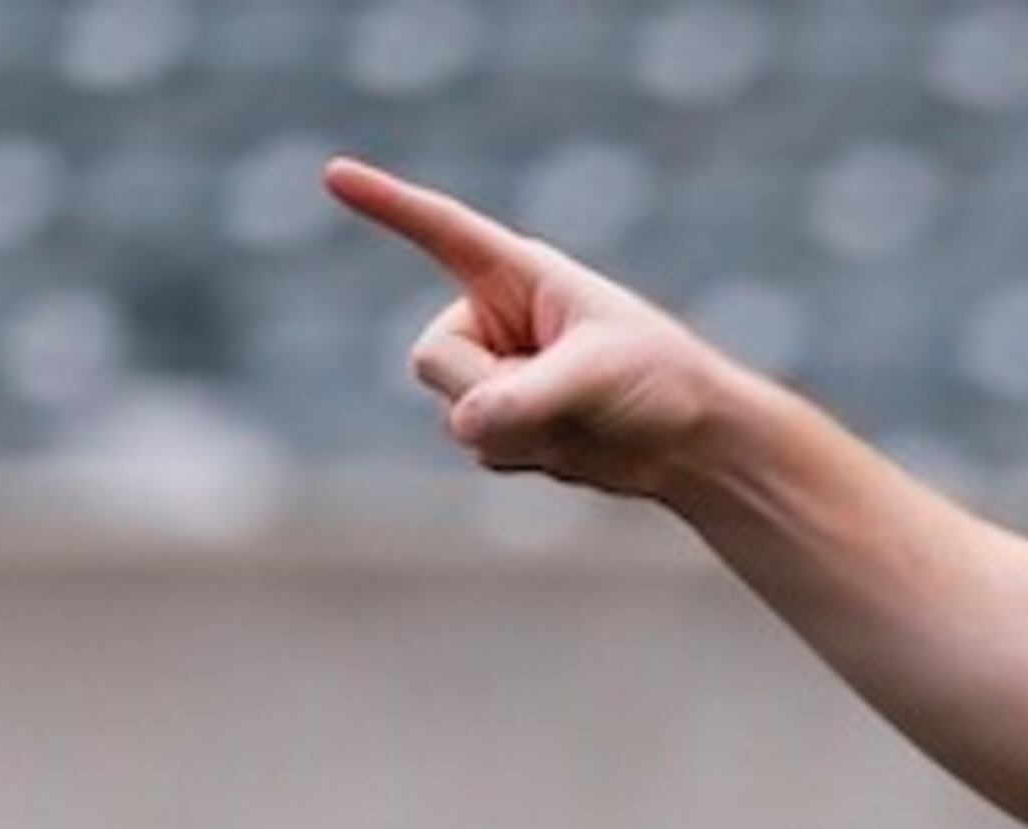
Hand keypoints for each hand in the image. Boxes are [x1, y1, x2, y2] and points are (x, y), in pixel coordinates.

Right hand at [323, 155, 728, 497]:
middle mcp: (493, 319)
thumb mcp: (595, 378)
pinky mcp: (501, 421)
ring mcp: (493, 372)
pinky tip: (574, 444)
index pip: (443, 232)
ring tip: (581, 420)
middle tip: (564, 399)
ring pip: (455, 414)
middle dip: (489, 392)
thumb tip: (465, 427)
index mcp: (518, 275)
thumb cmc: (660, 382)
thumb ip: (525, 397)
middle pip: (433, 360)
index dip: (388, 204)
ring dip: (518, 432)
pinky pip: (481, 448)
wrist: (693, 446)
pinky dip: (527, 455)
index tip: (335, 174)